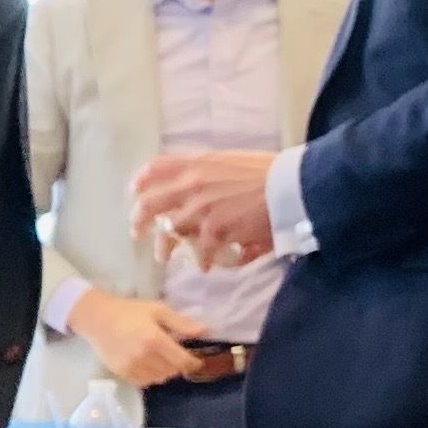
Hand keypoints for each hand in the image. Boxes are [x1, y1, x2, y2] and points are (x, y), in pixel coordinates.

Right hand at [71, 287, 212, 389]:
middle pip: (172, 371)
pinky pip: (145, 382)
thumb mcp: (157, 310)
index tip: (197, 362)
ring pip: (159, 379)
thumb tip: (203, 331)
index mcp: (155, 339)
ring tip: (160, 359)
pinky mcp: (122, 373)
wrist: (98, 320)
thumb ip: (181, 323)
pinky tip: (148, 364)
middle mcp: (144, 356)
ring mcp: (132, 367)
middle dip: (177, 365)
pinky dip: (151, 376)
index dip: (193, 363)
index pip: (182, 361)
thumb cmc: (130, 312)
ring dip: (165, 371)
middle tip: (174, 354)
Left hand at [130, 151, 279, 270]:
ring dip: (165, 247)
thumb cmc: (269, 172)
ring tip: (164, 257)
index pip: (157, 167)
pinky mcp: (215, 230)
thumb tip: (198, 193)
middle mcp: (192, 184)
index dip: (142, 180)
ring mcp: (201, 208)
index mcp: (197, 164)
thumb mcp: (232, 162)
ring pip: (169, 231)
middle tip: (137, 233)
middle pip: (150, 203)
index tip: (135, 191)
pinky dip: (201, 261)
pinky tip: (205, 266)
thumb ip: (209, 175)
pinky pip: (199, 251)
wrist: (292, 185)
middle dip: (139, 220)